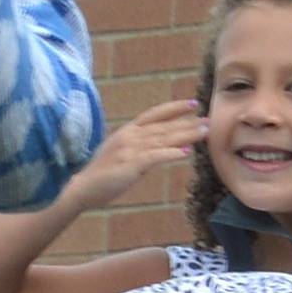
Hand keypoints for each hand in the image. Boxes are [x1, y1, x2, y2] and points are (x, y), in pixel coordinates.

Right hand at [65, 98, 204, 214]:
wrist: (82, 188)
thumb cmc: (103, 174)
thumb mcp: (122, 153)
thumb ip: (140, 147)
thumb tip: (161, 146)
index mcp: (127, 131)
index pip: (154, 114)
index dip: (174, 108)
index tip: (193, 104)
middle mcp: (129, 136)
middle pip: (164, 127)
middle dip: (188, 123)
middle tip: (208, 120)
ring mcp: (129, 149)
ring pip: (163, 139)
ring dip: (186, 135)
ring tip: (204, 133)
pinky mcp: (130, 164)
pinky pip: (155, 157)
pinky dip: (171, 154)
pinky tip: (186, 153)